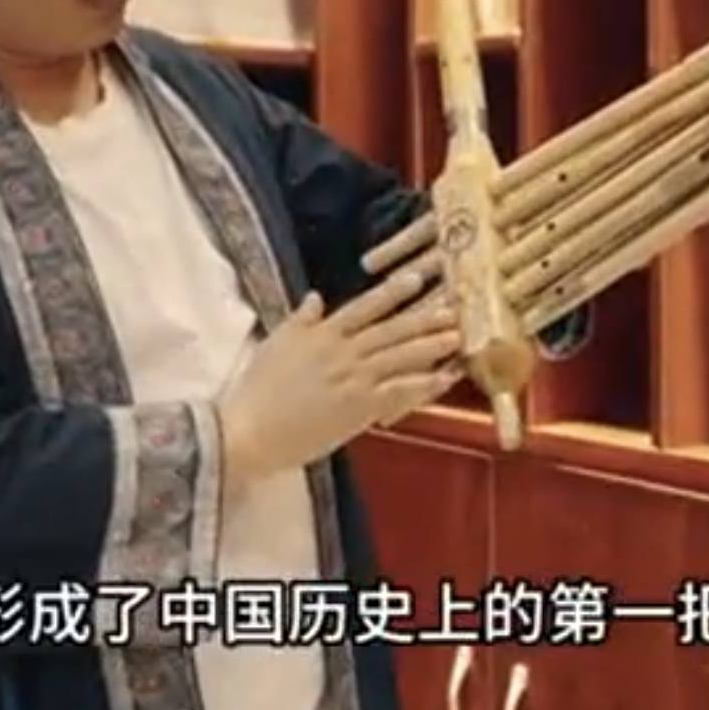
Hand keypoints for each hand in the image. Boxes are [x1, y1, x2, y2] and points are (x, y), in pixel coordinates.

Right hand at [216, 261, 464, 485]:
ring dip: (432, 345)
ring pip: (401, 356)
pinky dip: (424, 384)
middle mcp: (342, 351)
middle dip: (425, 317)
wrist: (250, 431)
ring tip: (458, 335)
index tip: (416, 278)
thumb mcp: (275, 344)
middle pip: (392, 329)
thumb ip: (300, 320)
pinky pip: (399, 392)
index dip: (392, 293)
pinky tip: (444, 378)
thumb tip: (316, 296)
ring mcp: (354, 379)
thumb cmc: (256, 390)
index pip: (364, 307)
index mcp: (322, 334)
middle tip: (454, 306)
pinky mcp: (360, 408)